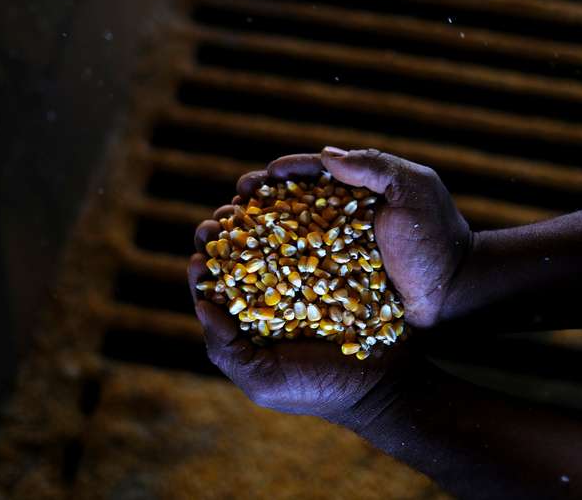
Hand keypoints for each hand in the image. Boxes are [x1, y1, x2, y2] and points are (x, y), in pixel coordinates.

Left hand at [188, 220, 409, 421]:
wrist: (381, 382)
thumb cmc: (318, 388)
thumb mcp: (264, 380)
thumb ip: (227, 349)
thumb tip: (202, 306)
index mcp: (250, 320)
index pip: (218, 289)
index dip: (204, 270)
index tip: (200, 256)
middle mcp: (275, 292)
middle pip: (241, 254)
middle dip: (224, 234)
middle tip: (217, 221)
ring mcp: (305, 273)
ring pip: (273, 236)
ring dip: (255, 215)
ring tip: (245, 198)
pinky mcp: (336, 260)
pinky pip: (314, 233)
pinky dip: (299, 212)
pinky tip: (287, 194)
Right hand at [236, 147, 471, 326]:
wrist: (456, 293)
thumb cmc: (438, 238)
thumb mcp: (415, 189)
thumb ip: (374, 167)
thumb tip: (326, 155)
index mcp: (356, 192)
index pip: (310, 176)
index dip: (280, 175)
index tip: (257, 181)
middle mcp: (340, 222)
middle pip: (287, 208)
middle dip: (253, 207)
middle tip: (228, 211)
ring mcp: (335, 256)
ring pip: (284, 243)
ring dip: (251, 241)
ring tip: (223, 242)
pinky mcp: (335, 286)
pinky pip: (296, 277)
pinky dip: (268, 275)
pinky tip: (243, 280)